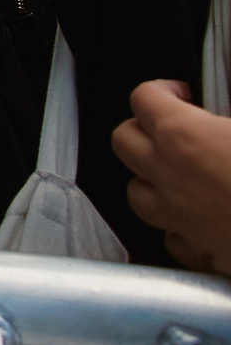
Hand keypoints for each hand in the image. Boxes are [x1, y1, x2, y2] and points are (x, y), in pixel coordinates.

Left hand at [114, 80, 230, 272]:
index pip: (144, 99)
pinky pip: (173, 239)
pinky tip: (200, 221)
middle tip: (171, 129)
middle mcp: (171, 176)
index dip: (161, 91)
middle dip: (143, 130)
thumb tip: (227, 114)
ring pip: (137, 193)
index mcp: (184, 136)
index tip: (180, 94)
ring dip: (151, 180)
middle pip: (124, 142)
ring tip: (178, 174)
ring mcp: (180, 218)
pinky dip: (180, 228)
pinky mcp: (201, 253)